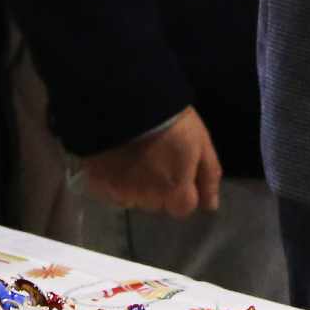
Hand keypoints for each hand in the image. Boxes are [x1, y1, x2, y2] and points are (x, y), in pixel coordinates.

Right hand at [78, 107, 222, 217]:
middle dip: (159, 188)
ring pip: (133, 199)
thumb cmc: (170, 119)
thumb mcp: (200, 142)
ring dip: (136, 185)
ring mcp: (119, 192)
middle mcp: (147, 198)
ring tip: (134, 156)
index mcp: (174, 189)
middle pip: (157, 204)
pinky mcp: (97, 184)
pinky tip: (116, 159)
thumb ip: (208, 176)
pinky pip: (110, 192)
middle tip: (155, 158)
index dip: (183, 190)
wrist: (124, 101)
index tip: (177, 169)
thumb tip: (211, 206)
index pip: (183, 208)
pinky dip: (114, 180)